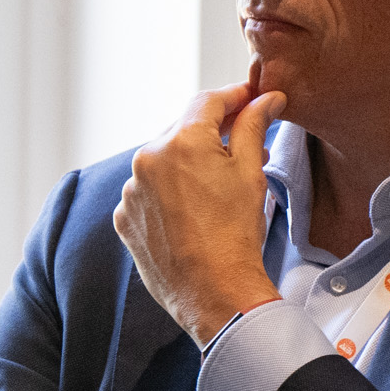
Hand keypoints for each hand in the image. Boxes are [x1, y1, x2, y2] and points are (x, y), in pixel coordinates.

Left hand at [113, 82, 287, 344]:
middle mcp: (146, 160)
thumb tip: (265, 99)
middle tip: (243, 143)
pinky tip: (193, 211)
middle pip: (182, 130)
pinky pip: (147, 193)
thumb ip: (253, 127)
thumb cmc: (236, 234)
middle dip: (211, 133)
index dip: (233, 97)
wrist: (213, 292)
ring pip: (163, 162)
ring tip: (218, 186)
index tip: (250, 99)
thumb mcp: (250, 174)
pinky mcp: (123, 218)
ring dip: (187, 165)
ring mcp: (130, 191)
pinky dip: (167, 193)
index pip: (207, 102)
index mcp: (180, 142)